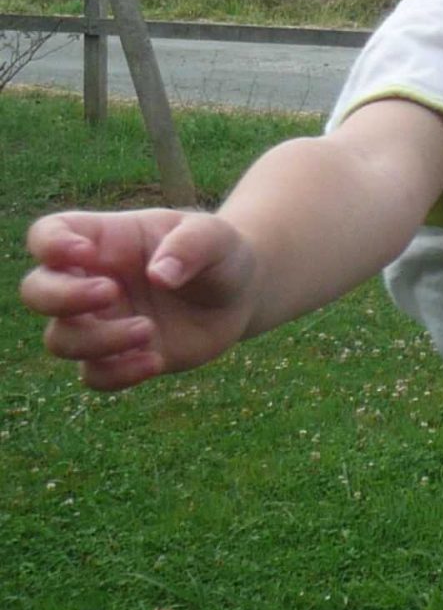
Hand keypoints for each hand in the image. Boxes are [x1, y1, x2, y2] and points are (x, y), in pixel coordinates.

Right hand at [21, 209, 258, 389]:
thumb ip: (191, 245)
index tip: (85, 253)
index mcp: (106, 240)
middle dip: (61, 297)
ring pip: (60, 339)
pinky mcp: (119, 357)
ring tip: (149, 330)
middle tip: (111, 292)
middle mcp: (92, 280)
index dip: (51, 244)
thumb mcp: (216, 237)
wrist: (240, 296)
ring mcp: (102, 321)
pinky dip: (118, 374)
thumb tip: (160, 275)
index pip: (48, 234)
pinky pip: (94, 375)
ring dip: (98, 340)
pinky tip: (156, 360)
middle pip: (36, 290)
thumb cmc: (218, 254)